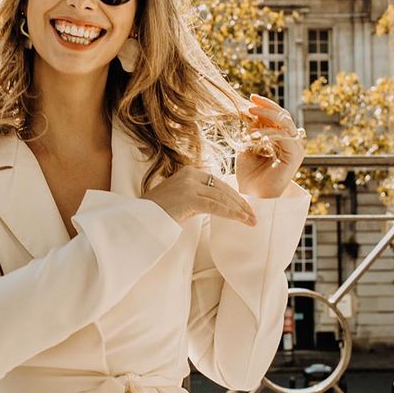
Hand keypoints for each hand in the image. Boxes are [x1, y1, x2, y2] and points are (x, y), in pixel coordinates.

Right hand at [142, 165, 257, 226]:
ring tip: (251, 220)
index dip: (233, 195)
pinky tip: (241, 220)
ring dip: (239, 210)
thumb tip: (215, 205)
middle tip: (252, 215)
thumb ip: (196, 196)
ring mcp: (189, 185)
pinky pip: (215, 206)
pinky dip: (231, 214)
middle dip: (240, 202)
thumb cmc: (158, 211)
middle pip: (223, 188)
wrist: (141, 217)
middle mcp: (190, 175)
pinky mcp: (189, 198)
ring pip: (221, 197)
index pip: (218, 183)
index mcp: (189, 172)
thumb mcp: (179, 198)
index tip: (244, 206)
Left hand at [236, 93, 305, 197]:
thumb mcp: (246, 144)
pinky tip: (255, 135)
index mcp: (282, 139)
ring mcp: (295, 149)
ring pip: (285, 123)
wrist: (251, 194)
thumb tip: (249, 109)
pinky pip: (284, 137)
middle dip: (267, 106)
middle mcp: (291, 142)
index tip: (250, 98)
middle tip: (251, 101)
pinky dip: (269, 133)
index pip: (277, 116)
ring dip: (266, 117)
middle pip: (284, 116)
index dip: (265, 106)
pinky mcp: (295, 157)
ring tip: (250, 116)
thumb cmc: (248, 172)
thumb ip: (251, 128)